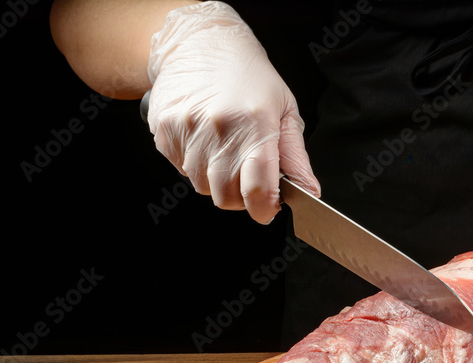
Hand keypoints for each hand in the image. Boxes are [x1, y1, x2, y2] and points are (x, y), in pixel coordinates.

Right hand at [146, 1, 319, 222]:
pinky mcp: (164, 130)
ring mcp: (187, 129)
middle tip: (247, 174)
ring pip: (202, 186)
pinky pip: (181, 169)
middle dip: (240, 196)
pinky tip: (204, 140)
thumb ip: (296, 158)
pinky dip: (194, 164)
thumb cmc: (249, 77)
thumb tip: (308, 192)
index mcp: (255, 124)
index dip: (264, 209)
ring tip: (224, 149)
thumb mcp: (285, 111)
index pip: (257, 190)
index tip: (268, 208)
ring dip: (215, 179)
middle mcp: (219, 128)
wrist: (201, 43)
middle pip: (226, 196)